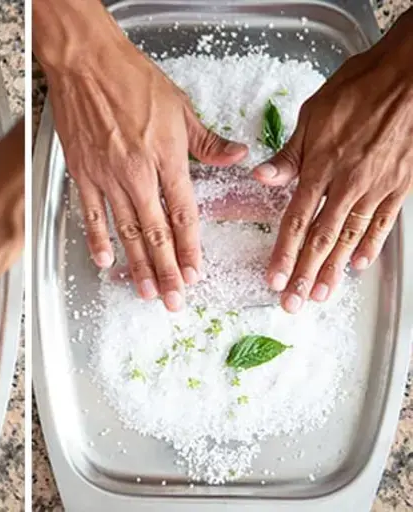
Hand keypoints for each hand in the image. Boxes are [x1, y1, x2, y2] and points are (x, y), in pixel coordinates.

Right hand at [35, 2, 246, 310]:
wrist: (87, 64)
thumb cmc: (133, 79)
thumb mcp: (180, 106)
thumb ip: (207, 141)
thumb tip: (237, 157)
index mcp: (167, 156)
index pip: (183, 214)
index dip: (190, 249)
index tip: (194, 274)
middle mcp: (137, 173)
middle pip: (155, 232)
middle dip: (166, 270)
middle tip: (173, 300)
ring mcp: (107, 176)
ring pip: (126, 230)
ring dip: (137, 265)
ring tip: (146, 291)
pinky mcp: (82, 173)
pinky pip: (91, 214)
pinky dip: (98, 239)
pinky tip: (105, 261)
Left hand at [253, 19, 412, 312]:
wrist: (411, 77)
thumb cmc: (359, 89)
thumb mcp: (313, 116)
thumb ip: (288, 155)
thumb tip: (261, 178)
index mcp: (320, 168)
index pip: (296, 221)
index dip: (284, 253)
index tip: (274, 279)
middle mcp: (347, 185)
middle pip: (321, 238)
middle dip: (304, 274)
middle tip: (293, 303)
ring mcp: (376, 188)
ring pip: (351, 238)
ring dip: (333, 270)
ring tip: (321, 295)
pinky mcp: (400, 186)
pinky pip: (383, 223)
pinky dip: (371, 245)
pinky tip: (359, 265)